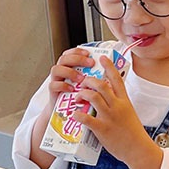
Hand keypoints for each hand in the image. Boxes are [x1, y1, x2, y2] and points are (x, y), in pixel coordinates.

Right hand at [29, 46, 94, 168]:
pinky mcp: (53, 93)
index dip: (79, 51)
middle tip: (89, 64)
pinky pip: (54, 85)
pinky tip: (72, 90)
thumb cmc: (84, 100)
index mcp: (73, 68)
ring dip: (69, 72)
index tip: (90, 53)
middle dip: (77, 59)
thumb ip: (97, 78)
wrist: (69, 117)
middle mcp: (63, 72)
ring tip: (80, 79)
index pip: (73, 53)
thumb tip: (114, 70)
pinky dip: (62, 86)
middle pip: (64, 58)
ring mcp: (57, 81)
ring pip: (56, 69)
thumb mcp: (91, 87)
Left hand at [73, 57, 162, 168]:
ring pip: (93, 97)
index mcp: (124, 101)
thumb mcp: (129, 113)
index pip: (117, 79)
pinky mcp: (102, 129)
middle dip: (89, 81)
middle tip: (83, 82)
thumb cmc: (133, 132)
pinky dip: (78, 115)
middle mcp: (117, 106)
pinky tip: (75, 114)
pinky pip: (86, 118)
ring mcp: (109, 117)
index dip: (109, 67)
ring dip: (82, 94)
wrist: (138, 149)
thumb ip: (118, 103)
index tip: (102, 58)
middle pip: (101, 85)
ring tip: (78, 97)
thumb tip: (108, 96)